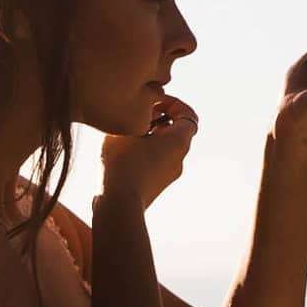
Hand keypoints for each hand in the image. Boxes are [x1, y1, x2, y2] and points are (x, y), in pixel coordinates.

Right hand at [99, 92, 199, 209]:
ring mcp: (170, 175)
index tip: (151, 102)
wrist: (118, 204)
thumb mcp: (126, 128)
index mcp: (180, 141)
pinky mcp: (157, 187)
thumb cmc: (123, 163)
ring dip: (149, 138)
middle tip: (136, 118)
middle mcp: (180, 158)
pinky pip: (155, 163)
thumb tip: (138, 113)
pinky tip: (121, 155)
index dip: (171, 103)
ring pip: (164, 148)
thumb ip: (136, 115)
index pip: (188, 114)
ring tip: (126, 136)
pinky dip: (144, 154)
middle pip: (175, 131)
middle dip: (157, 120)